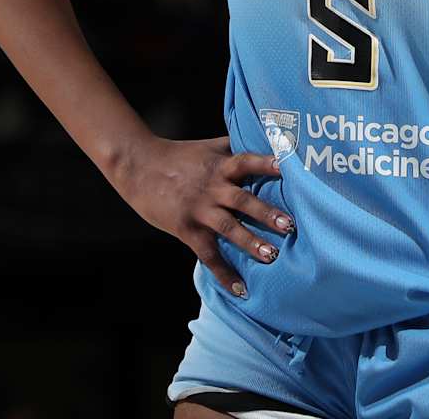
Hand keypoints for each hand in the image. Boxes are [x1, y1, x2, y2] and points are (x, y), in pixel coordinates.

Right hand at [113, 135, 292, 297]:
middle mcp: (212, 187)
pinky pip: (208, 254)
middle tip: (290, 226)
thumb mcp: (208, 147)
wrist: (138, 167)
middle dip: (266, 213)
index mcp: (219, 165)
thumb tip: (265, 139)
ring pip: (228, 228)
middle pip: (242, 200)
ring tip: (272, 256)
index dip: (266, 163)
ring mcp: (199, 209)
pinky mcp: (186, 229)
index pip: (246, 161)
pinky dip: (224, 272)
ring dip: (250, 242)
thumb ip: (234, 147)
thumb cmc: (177, 156)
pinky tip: (240, 289)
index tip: (287, 166)